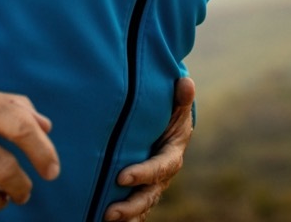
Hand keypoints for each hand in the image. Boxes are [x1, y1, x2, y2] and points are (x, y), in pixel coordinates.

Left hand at [104, 77, 195, 221]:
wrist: (166, 131)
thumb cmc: (170, 116)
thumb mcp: (176, 108)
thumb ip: (180, 99)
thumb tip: (185, 82)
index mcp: (172, 156)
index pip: (159, 168)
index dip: (143, 174)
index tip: (121, 177)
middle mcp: (163, 177)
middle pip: (149, 195)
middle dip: (131, 205)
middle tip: (110, 212)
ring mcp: (152, 187)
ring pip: (141, 207)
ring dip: (126, 216)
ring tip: (105, 219)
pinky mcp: (141, 193)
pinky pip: (135, 213)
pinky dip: (126, 220)